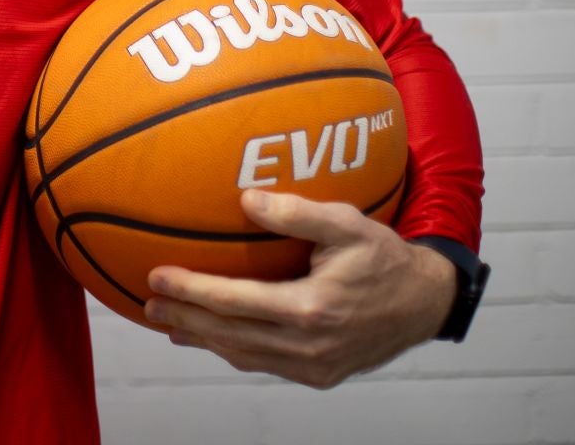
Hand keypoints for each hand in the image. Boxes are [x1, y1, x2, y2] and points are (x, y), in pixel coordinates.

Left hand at [143, 188, 455, 388]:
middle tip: (149, 304)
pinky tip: (213, 336)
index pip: (234, 301)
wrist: (425, 304)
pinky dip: (233, 350)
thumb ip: (298, 212)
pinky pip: (264, 363)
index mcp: (311, 308)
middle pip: (229, 334)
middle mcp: (308, 345)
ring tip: (169, 322)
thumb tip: (248, 199)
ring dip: (203, 338)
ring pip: (243, 354)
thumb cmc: (385, 258)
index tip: (157, 277)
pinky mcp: (319, 375)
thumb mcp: (348, 224)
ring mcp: (313, 365)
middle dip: (185, 319)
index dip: (192, 290)